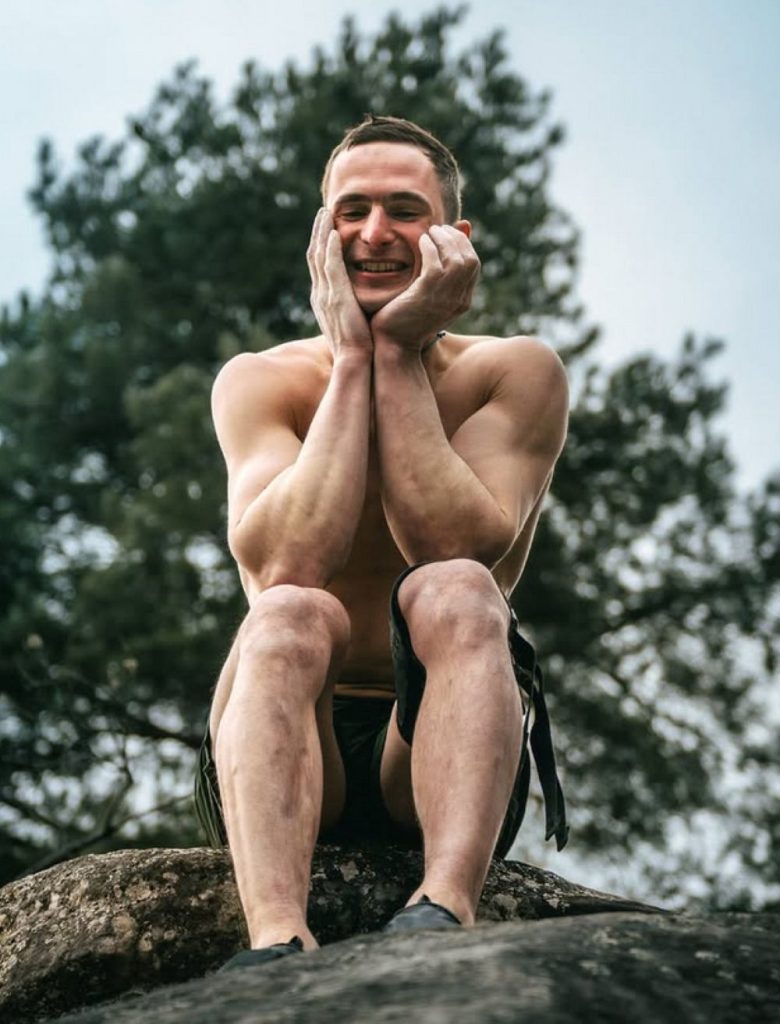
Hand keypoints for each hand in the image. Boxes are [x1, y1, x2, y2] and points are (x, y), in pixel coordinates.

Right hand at [307, 209, 372, 354]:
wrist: (354, 363)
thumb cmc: (358, 348)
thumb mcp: (352, 323)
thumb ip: (352, 308)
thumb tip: (360, 302)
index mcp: (323, 299)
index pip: (319, 265)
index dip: (322, 245)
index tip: (327, 228)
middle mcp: (319, 294)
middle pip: (314, 255)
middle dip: (317, 232)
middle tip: (323, 212)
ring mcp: (325, 295)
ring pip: (319, 256)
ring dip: (322, 233)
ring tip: (326, 213)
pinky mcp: (336, 297)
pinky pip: (330, 266)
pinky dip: (331, 248)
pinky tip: (335, 233)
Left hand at [371, 225, 479, 349]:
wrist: (394, 346)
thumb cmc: (406, 318)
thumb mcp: (428, 293)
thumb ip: (440, 271)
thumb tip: (447, 248)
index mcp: (462, 302)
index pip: (474, 264)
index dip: (463, 243)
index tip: (447, 234)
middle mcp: (458, 301)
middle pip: (470, 259)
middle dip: (455, 238)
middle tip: (438, 229)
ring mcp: (444, 299)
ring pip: (456, 259)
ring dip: (443, 239)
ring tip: (429, 232)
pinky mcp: (426, 296)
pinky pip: (436, 264)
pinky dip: (430, 247)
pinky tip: (420, 242)